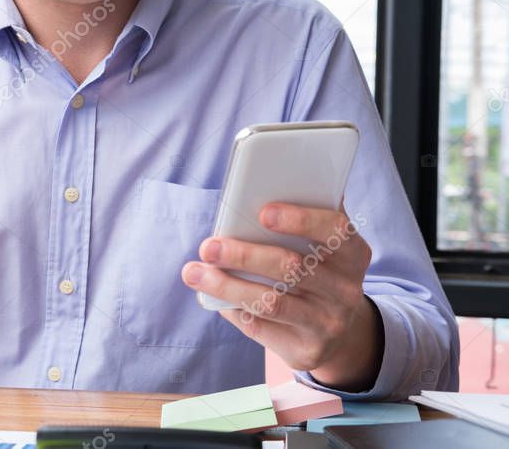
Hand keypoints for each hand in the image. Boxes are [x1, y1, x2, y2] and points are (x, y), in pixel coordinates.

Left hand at [180, 202, 383, 390]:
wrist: (337, 333)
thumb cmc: (315, 273)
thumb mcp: (321, 249)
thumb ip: (300, 223)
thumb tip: (250, 194)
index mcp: (352, 254)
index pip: (334, 230)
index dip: (301, 220)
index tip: (263, 213)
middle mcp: (346, 290)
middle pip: (291, 268)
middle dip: (244, 255)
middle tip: (208, 247)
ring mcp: (329, 324)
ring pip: (270, 302)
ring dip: (226, 286)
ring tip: (193, 273)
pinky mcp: (307, 350)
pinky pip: (260, 328)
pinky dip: (231, 309)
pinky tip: (209, 296)